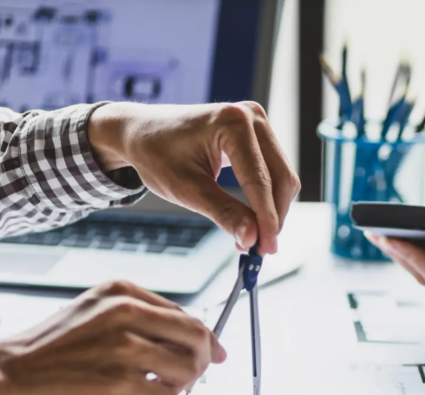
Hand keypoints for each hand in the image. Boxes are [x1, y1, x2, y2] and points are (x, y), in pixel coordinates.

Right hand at [0, 280, 225, 394]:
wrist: (3, 376)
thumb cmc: (48, 352)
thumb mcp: (93, 314)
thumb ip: (138, 321)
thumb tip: (189, 340)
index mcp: (122, 293)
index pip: (186, 314)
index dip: (206, 338)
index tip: (215, 353)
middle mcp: (126, 314)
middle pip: (197, 338)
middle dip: (200, 363)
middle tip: (185, 380)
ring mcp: (125, 348)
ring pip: (189, 370)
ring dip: (177, 389)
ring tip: (152, 393)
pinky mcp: (120, 383)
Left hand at [88, 102, 299, 254]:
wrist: (143, 131)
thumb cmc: (157, 153)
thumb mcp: (187, 189)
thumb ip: (224, 212)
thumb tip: (252, 238)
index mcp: (232, 122)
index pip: (259, 179)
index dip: (266, 218)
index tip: (266, 248)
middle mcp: (251, 116)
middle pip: (280, 177)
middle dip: (273, 216)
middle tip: (262, 248)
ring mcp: (258, 122)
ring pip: (282, 177)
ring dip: (273, 210)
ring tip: (254, 236)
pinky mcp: (258, 134)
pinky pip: (274, 171)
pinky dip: (267, 198)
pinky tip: (253, 218)